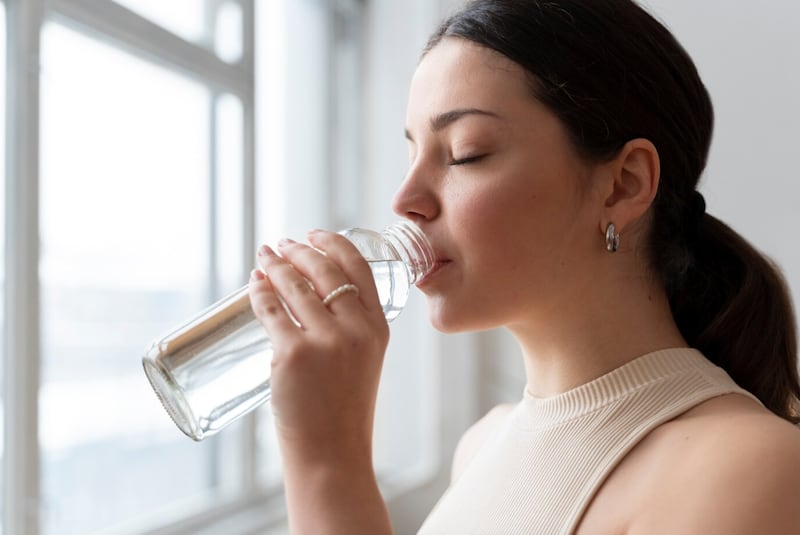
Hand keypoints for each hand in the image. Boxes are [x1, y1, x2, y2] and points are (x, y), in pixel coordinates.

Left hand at [249, 229, 389, 462]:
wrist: (333, 454)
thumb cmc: (344, 412)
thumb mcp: (364, 362)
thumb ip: (350, 330)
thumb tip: (309, 297)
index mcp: (378, 328)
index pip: (359, 268)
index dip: (333, 244)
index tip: (314, 234)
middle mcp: (356, 329)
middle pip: (324, 270)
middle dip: (298, 251)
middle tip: (281, 244)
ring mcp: (325, 341)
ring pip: (294, 286)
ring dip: (275, 266)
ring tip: (264, 258)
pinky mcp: (293, 355)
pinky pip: (270, 310)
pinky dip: (258, 292)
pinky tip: (253, 284)